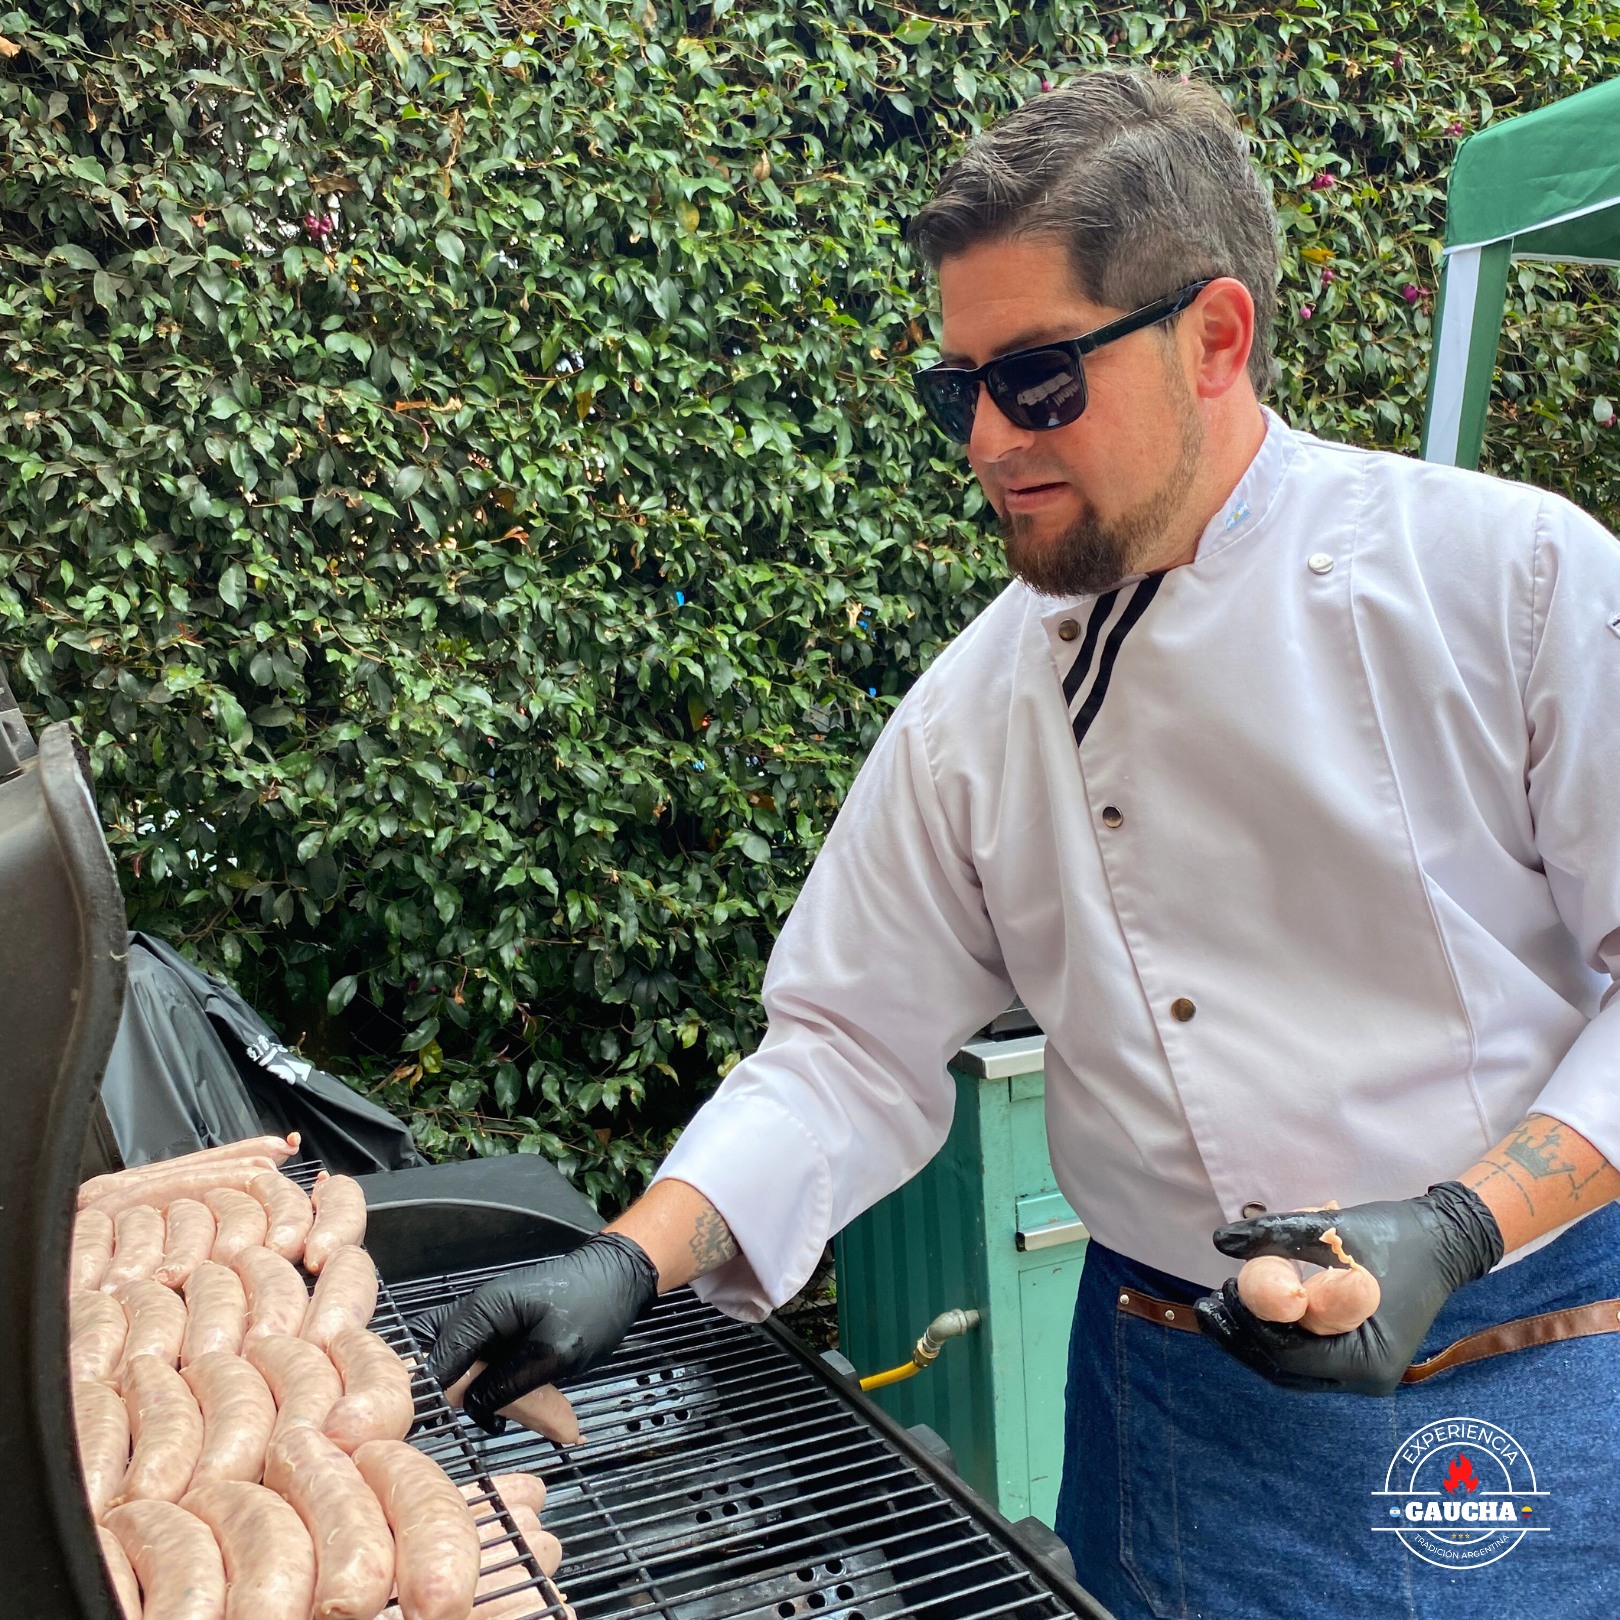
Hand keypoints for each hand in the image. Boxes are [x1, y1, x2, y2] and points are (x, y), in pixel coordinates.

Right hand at [421, 1232, 657, 1431]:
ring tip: (494, 1418)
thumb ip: (507, 1382)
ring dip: (470, 1393)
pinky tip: (504, 1412)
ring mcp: (487, 1323)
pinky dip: (486, 1388)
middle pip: (436, 1357)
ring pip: (457, 1365)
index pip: (437, 1358)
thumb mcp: (554, 1353)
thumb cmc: (592, 1310)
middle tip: (474, 1417)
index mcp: (482, 1310)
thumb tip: (469, 1406)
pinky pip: (479, 1365)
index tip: (451, 1425)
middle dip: (447, 1392)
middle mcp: (475, 1314)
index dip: (438, 1394)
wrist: (620, 1282)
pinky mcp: (501, 1335)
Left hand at [1192, 1181, 1503, 1395]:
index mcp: (1366, 1357)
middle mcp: (1367, 1379)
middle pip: (1286, 1370)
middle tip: (1207, 1306)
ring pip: (1294, 1370)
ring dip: (1255, 1341)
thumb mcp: (1332, 1229)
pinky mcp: (1360, 1362)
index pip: (1288, 1354)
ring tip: (1222, 1307)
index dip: (1247, 1327)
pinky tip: (1253, 1312)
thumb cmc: (1393, 1235)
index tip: (1219, 1293)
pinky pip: (1308, 1360)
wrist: (1443, 1242)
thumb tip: (1219, 1240)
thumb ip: (1276, 1235)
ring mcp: (1365, 1375)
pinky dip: (1278, 1338)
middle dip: (1243, 1339)